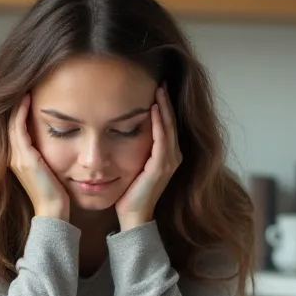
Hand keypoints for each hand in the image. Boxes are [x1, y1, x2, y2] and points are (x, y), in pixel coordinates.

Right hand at [8, 93, 69, 220]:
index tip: (27, 92)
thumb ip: (45, 155)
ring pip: (10, 123)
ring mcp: (16, 158)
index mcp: (17, 159)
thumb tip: (60, 140)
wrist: (54, 211)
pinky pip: (17, 129)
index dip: (17, 109)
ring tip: (25, 86)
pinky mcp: (24, 158)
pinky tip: (28, 99)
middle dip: (15, 103)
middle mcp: (13, 157)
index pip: (13, 127)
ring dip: (17, 104)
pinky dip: (21, 112)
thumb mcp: (50, 169)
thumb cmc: (56, 193)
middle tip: (24, 84)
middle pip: (8, 123)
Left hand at [114, 84, 181, 230]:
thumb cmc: (131, 191)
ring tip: (159, 89)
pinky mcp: (160, 167)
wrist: (133, 214)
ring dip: (164, 107)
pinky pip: (162, 140)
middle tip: (161, 80)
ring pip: (169, 128)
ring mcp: (168, 162)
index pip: (168, 124)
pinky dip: (159, 123)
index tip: (158, 86)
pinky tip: (154, 109)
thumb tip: (122, 127)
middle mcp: (172, 156)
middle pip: (171, 122)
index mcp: (167, 155)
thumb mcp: (134, 163)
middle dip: (166, 101)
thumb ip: (136, 147)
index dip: (164, 105)